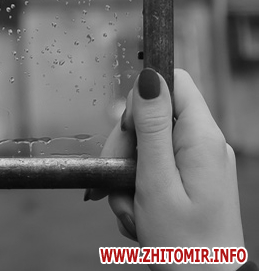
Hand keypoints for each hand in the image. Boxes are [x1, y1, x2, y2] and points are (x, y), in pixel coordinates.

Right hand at [90, 68, 243, 268]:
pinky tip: (139, 216)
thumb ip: (151, 128)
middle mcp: (204, 145)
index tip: (129, 132)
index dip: (142, 99)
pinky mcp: (190, 180)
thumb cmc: (183, 245)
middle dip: (124, 148)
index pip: (173, 82)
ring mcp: (198, 163)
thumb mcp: (156, 182)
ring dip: (126, 177)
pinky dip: (137, 190)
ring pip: (145, 147)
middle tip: (119, 182)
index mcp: (202, 138)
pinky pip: (153, 170)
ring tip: (131, 211)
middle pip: (151, 117)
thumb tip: (150, 77)